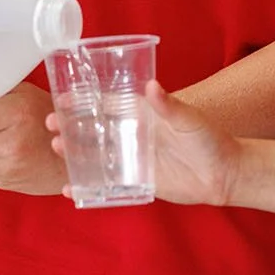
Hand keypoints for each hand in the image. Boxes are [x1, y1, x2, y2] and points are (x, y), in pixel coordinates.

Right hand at [50, 81, 238, 205]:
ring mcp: (132, 157)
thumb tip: (152, 86)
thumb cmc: (210, 140)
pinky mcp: (136, 179)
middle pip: (95, 127)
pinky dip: (87, 185)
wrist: (224, 175)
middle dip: (71, 125)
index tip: (62, 98)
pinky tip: (70, 189)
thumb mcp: (190, 120)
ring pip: (96, 153)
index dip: (85, 100)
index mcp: (143, 113)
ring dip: (75, 151)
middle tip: (50, 125)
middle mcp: (133, 133)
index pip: (108, 102)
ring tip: (57, 148)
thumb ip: (170, 106)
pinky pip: (107, 182)